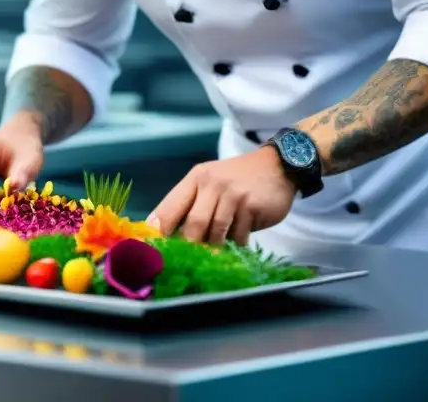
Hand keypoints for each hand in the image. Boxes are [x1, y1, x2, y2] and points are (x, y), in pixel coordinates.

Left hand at [147, 146, 297, 244]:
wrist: (277, 166)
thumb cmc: (238, 179)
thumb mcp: (211, 182)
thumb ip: (193, 204)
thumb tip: (170, 235)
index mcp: (196, 178)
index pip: (171, 205)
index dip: (159, 228)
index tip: (150, 247)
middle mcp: (212, 184)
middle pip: (194, 223)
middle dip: (190, 246)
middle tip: (188, 260)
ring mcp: (233, 194)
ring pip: (216, 232)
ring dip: (215, 247)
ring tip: (215, 254)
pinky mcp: (252, 206)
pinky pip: (239, 235)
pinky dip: (236, 244)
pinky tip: (237, 241)